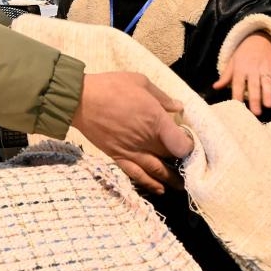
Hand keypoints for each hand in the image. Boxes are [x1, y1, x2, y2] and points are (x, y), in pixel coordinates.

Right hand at [71, 72, 189, 194]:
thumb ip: (162, 97)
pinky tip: (159, 189)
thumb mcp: (141, 82)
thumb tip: (178, 107)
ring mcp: (132, 151)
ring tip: (181, 184)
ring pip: (157, 171)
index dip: (189, 146)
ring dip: (171, 179)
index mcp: (157, 120)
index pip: (182, 144)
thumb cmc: (111, 87)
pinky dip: (150, 184)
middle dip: (182, 161)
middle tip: (189, 163)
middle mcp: (147, 140)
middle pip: (171, 157)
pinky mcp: (118, 157)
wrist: (81, 100)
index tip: (190, 143)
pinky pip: (137, 175)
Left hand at [212, 32, 270, 115]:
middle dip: (255, 99)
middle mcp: (252, 69)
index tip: (237, 107)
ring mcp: (265, 67)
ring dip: (268, 93)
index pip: (237, 84)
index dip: (237, 95)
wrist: (258, 38)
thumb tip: (215, 87)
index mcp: (240, 69)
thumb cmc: (243, 53)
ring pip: (266, 82)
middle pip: (253, 86)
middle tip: (256, 113)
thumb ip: (225, 76)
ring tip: (269, 105)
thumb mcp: (232, 62)